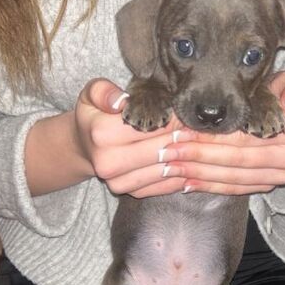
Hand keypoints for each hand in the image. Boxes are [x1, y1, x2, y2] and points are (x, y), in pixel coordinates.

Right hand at [74, 78, 191, 196]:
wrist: (83, 146)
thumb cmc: (94, 115)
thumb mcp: (92, 95)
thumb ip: (104, 91)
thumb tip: (121, 102)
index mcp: (101, 132)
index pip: (150, 125)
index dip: (173, 119)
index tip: (188, 114)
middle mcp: (108, 161)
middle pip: (161, 149)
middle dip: (184, 138)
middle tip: (201, 130)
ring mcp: (117, 181)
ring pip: (164, 169)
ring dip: (186, 158)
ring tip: (200, 145)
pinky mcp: (128, 193)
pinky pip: (162, 187)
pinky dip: (180, 176)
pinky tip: (191, 165)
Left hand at [133, 72, 284, 196]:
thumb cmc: (279, 96)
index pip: (244, 137)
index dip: (210, 137)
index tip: (178, 133)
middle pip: (235, 159)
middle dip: (197, 156)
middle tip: (166, 152)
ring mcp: (281, 176)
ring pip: (232, 177)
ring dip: (198, 173)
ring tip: (169, 167)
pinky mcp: (268, 187)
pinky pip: (235, 189)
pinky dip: (209, 186)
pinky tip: (186, 183)